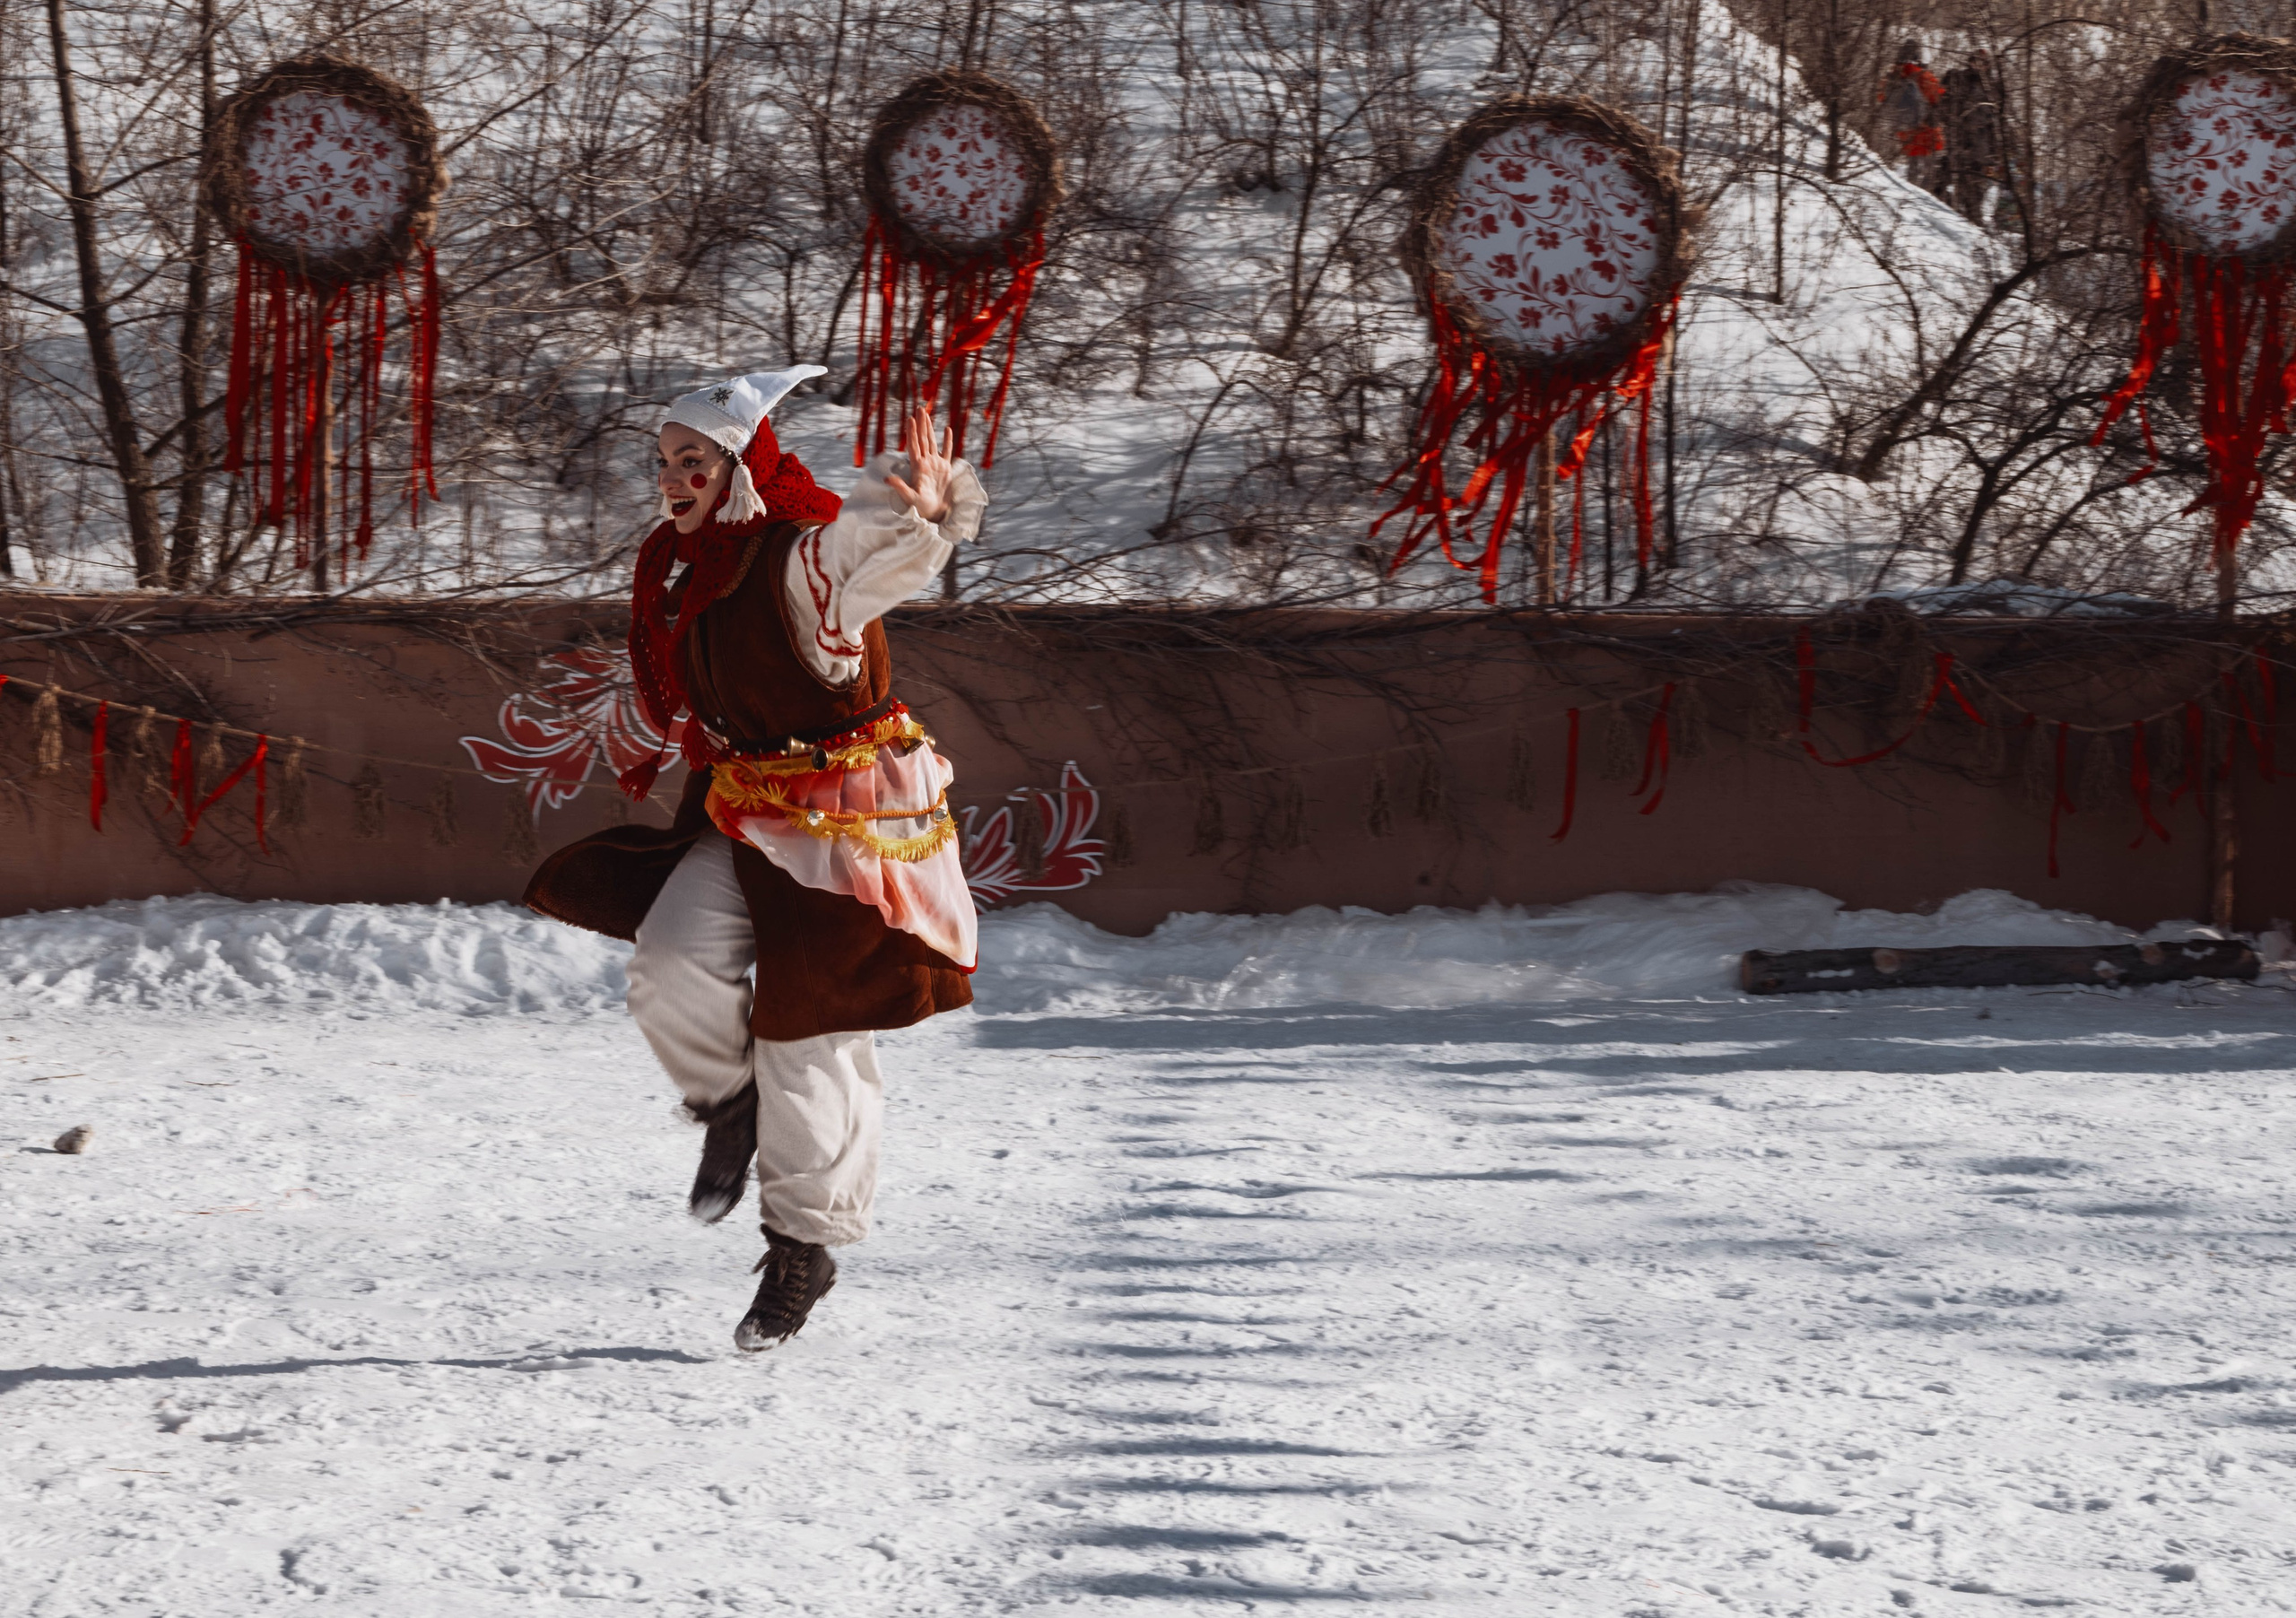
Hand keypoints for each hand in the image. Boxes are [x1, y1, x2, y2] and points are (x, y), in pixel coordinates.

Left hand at [886, 403, 952, 523]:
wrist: (934, 512)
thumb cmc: (921, 507)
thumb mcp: (909, 497)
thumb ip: (899, 487)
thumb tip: (886, 479)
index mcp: (917, 467)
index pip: (914, 446)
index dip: (911, 433)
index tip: (910, 419)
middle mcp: (925, 462)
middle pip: (922, 439)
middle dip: (920, 424)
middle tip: (919, 408)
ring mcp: (935, 464)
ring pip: (932, 442)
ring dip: (929, 428)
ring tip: (926, 414)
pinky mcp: (945, 468)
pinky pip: (947, 451)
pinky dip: (947, 441)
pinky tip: (946, 429)